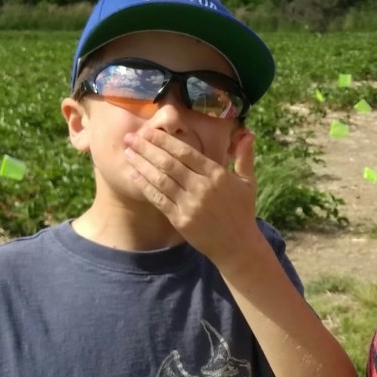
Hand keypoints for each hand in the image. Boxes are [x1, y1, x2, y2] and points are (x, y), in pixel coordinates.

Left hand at [124, 127, 258, 264]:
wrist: (238, 245)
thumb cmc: (242, 211)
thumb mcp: (248, 182)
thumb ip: (244, 157)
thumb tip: (248, 133)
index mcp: (217, 175)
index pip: (186, 152)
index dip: (164, 140)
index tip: (148, 131)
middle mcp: (202, 188)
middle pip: (169, 163)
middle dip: (146, 148)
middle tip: (130, 137)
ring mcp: (190, 205)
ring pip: (161, 179)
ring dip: (142, 165)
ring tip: (128, 153)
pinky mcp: (180, 220)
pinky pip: (159, 199)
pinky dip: (145, 186)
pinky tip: (135, 176)